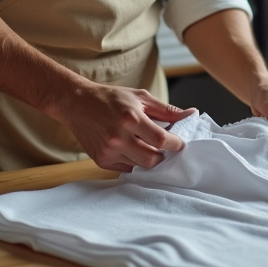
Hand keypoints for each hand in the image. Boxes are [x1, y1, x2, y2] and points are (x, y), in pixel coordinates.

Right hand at [57, 82, 195, 172]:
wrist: (76, 103)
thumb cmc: (110, 98)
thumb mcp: (140, 97)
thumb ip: (166, 110)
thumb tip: (191, 115)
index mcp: (130, 118)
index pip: (161, 139)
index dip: (175, 144)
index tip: (180, 144)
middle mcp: (118, 137)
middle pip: (152, 159)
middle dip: (163, 156)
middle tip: (164, 148)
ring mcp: (108, 151)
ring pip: (139, 166)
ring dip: (148, 159)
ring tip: (146, 146)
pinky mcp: (101, 160)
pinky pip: (125, 169)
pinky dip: (133, 162)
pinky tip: (130, 149)